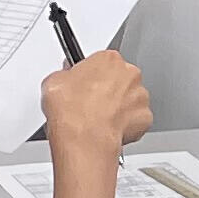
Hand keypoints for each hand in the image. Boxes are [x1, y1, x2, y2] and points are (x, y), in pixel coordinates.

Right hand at [38, 50, 151, 174]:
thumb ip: (64, 75)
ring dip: (118, 106)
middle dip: (108, 89)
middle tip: (90, 103)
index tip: (84, 82)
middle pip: (120, 78)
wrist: (85, 138)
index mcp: (109, 59)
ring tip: (99, 118)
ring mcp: (140, 96)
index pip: (102, 61)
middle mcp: (129, 74)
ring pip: (130, 99)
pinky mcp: (145, 118)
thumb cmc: (73, 111)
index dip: (91, 74)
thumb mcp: (53, 82)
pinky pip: (136, 119)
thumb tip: (62, 80)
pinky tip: (109, 128)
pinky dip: (126, 124)